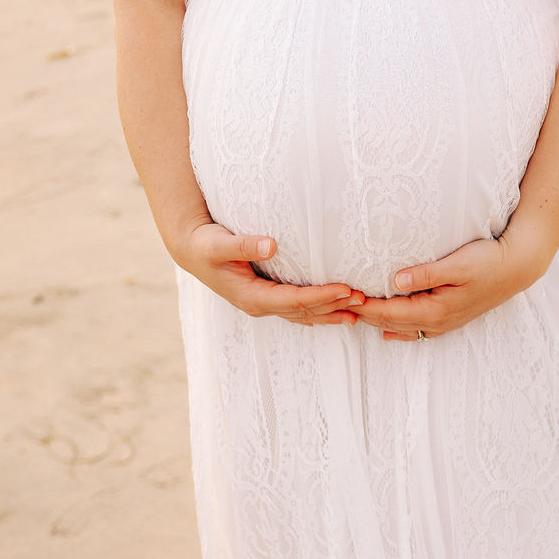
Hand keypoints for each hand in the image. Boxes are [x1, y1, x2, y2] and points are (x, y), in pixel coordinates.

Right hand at [175, 222, 365, 326]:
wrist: (194, 250)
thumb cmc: (206, 245)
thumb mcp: (219, 244)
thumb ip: (243, 245)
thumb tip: (270, 245)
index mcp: (252, 297)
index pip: (295, 301)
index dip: (322, 296)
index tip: (346, 289)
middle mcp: (261, 305)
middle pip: (305, 311)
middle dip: (334, 306)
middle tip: (364, 300)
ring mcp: (265, 304)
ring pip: (304, 314)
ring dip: (332, 312)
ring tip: (360, 310)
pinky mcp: (268, 296)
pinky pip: (299, 308)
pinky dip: (320, 309)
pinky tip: (338, 307)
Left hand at [351, 231, 539, 340]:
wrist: (516, 268)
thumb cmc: (487, 261)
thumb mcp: (457, 264)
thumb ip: (426, 273)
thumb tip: (396, 280)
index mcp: (435, 309)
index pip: (390, 311)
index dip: (366, 306)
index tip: (344, 298)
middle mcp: (437, 322)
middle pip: (391, 321)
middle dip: (365, 315)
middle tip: (339, 305)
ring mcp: (444, 323)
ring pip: (402, 327)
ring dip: (379, 321)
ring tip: (355, 316)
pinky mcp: (449, 318)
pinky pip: (416, 330)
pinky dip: (398, 329)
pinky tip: (387, 332)